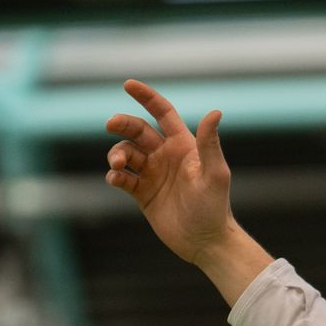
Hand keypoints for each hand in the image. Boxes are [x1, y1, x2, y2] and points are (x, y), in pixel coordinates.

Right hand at [104, 79, 234, 265]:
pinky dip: (115, 176)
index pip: (162, 113)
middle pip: (137, 130)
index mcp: (184, 145)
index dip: (146, 97)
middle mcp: (166, 155)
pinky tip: (115, 179)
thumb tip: (215, 111)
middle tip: (110, 124)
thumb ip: (210, 143)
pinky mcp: (142, 193)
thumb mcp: (214, 173)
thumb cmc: (215, 207)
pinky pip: (122, 178)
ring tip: (116, 164)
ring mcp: (153, 174)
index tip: (128, 84)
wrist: (205, 241)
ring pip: (125, 153)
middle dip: (122, 124)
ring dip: (116, 153)